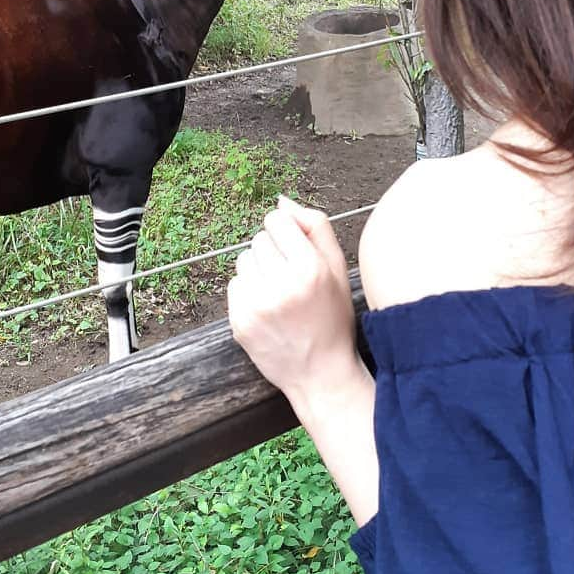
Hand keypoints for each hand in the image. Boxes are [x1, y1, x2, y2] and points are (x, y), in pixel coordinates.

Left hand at [227, 195, 362, 410]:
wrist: (321, 374)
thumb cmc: (332, 317)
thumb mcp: (339, 269)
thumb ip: (315, 226)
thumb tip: (281, 200)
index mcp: (310, 269)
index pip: (276, 220)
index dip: (286, 232)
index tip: (295, 249)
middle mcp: (282, 286)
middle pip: (258, 239)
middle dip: (273, 253)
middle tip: (290, 278)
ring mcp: (257, 306)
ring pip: (244, 260)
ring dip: (259, 271)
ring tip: (279, 294)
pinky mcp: (240, 322)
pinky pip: (235, 285)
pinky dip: (249, 292)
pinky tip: (268, 310)